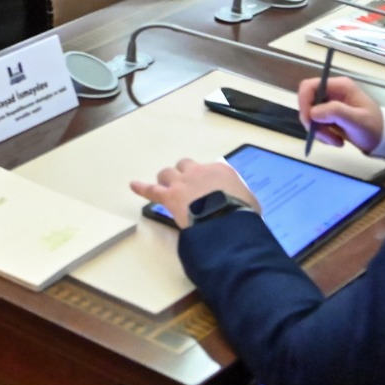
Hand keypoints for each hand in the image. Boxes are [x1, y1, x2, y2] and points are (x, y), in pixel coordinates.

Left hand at [129, 158, 257, 226]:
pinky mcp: (170, 196)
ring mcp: (182, 182)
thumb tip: (241, 204)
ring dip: (166, 179)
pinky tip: (133, 185)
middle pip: (185, 165)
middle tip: (187, 186)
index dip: (207, 180)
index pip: (210, 170)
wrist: (225, 219)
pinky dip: (142, 188)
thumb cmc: (242, 212)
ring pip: (167, 173)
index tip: (210, 190)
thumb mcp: (250, 202)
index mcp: (220, 171)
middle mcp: (199, 172)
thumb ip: (242, 198)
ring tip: (166, 187)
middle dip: (184, 174)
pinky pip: (151, 190)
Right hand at [298, 75, 384, 154]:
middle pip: (307, 102)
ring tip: (335, 141)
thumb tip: (312, 113)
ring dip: (318, 131)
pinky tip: (336, 141)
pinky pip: (316, 124)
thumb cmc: (374, 128)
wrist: (384, 140)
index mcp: (339, 86)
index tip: (308, 121)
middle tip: (321, 135)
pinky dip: (322, 134)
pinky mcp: (329, 116)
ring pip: (310, 115)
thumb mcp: (357, 120)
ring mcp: (330, 104)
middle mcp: (332, 92)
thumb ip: (336, 112)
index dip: (304, 102)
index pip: (309, 87)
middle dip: (312, 121)